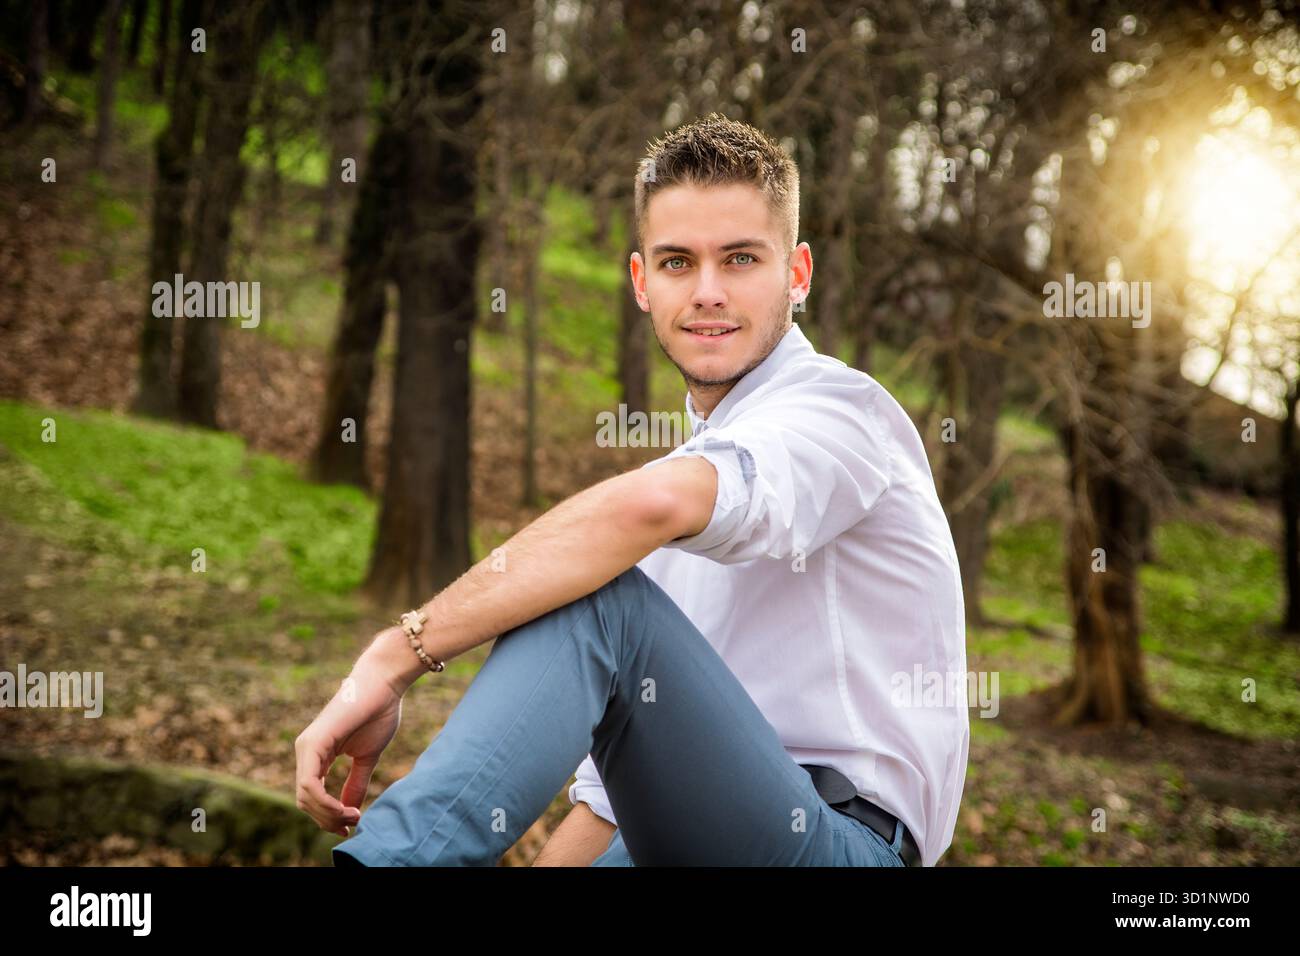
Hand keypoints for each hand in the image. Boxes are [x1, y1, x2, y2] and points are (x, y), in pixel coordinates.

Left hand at [294, 653, 403, 836]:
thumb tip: (351, 811)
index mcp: (316, 755)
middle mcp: (306, 751)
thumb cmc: (378, 712)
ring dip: (329, 815)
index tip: (352, 826)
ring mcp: (307, 747)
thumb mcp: (367, 757)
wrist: (384, 683)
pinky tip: (346, 808)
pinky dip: (326, 803)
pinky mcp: (313, 744)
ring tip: (353, 817)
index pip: (311, 796)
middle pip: (305, 801)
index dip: (328, 817)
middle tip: (354, 823)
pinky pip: (309, 785)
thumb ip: (356, 782)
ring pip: (305, 797)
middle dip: (328, 820)